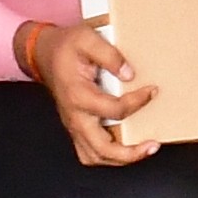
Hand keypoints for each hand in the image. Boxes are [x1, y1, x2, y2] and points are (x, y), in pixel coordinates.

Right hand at [22, 17, 158, 163]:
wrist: (44, 53)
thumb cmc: (66, 46)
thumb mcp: (87, 38)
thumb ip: (109, 55)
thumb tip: (129, 74)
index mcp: (78, 96)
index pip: (115, 110)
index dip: (138, 102)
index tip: (152, 91)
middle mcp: (75, 116)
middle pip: (101, 150)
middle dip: (130, 154)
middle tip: (152, 145)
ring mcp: (74, 125)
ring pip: (94, 157)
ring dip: (120, 159)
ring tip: (142, 150)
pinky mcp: (76, 127)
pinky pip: (90, 152)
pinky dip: (109, 156)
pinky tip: (125, 147)